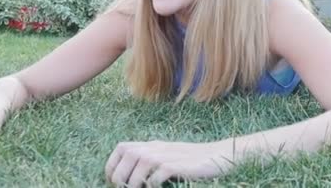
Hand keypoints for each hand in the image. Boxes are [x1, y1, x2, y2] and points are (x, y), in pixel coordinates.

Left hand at [105, 140, 232, 186]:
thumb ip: (151, 160)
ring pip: (139, 164)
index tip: (113, 181)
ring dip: (135, 182)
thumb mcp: (168, 157)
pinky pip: (156, 175)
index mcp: (152, 146)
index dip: (112, 165)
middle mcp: (157, 148)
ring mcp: (167, 155)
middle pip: (127, 155)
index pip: (122, 148)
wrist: (219, 155)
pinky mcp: (177, 166)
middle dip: (121, 176)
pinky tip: (159, 187)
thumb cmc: (192, 162)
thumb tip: (129, 177)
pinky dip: (152, 185)